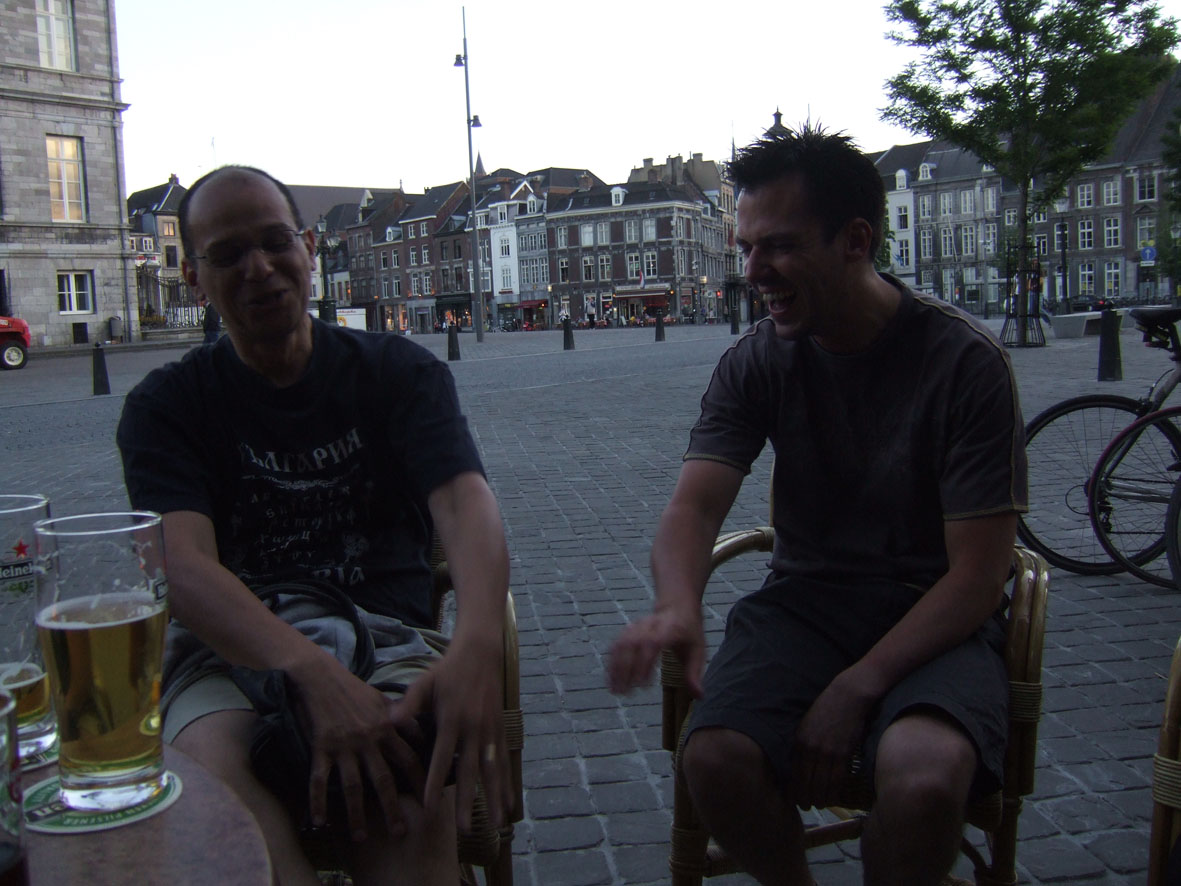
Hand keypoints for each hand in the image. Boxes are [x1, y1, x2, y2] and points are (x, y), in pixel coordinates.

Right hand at [290, 659, 419, 842]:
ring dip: (356, 814)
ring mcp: (344, 745)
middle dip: (393, 808)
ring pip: (352, 786)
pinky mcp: (321, 747)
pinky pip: (319, 779)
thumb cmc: (353, 689)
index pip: (409, 759)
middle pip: (383, 780)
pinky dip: (318, 802)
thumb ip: (402, 718)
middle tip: (401, 833)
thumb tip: (421, 733)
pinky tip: (319, 822)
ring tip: (361, 837)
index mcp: (386, 727)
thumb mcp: (382, 699)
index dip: (420, 781)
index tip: (430, 800)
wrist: (320, 677)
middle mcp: (368, 739)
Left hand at [394, 637, 509, 832]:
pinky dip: (507, 784)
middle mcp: (474, 728)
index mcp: (452, 718)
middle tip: (464, 829)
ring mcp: (490, 731)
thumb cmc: (447, 671)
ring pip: (493, 770)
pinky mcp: (500, 731)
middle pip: (470, 770)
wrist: (481, 654)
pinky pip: (504, 762)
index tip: (429, 807)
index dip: (434, 782)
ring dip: (494, 798)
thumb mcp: (425, 682)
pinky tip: (508, 805)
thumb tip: (389, 721)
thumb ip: (409, 704)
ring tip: (496, 824)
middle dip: (467, 801)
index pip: (442, 756)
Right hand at [607, 605, 704, 697]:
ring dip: (615, 667)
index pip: (653, 643)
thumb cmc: (688, 631)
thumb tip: (699, 697)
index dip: (645, 662)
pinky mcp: (630, 629)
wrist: (677, 606)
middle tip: (625, 693)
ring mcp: (638, 625)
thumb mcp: (698, 650)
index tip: (642, 684)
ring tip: (615, 690)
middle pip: (633, 644)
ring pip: (622, 643)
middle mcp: (651, 625)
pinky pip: (617, 643)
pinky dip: (612, 661)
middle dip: (626, 668)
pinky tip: (610, 678)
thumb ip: (694, 673)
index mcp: (670, 629)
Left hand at [790, 670, 878, 810]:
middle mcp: (810, 749)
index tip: (793, 799)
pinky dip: (834, 792)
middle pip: (805, 783)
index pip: (793, 773)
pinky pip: (836, 780)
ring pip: (821, 785)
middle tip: (806, 807)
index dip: (793, 789)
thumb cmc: (828, 709)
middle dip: (805, 798)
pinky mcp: (843, 753)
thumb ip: (803, 745)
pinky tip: (833, 798)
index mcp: (799, 742)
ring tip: (820, 804)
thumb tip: (799, 766)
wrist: (848, 696)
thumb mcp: (807, 725)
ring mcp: (826, 752)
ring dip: (820, 798)